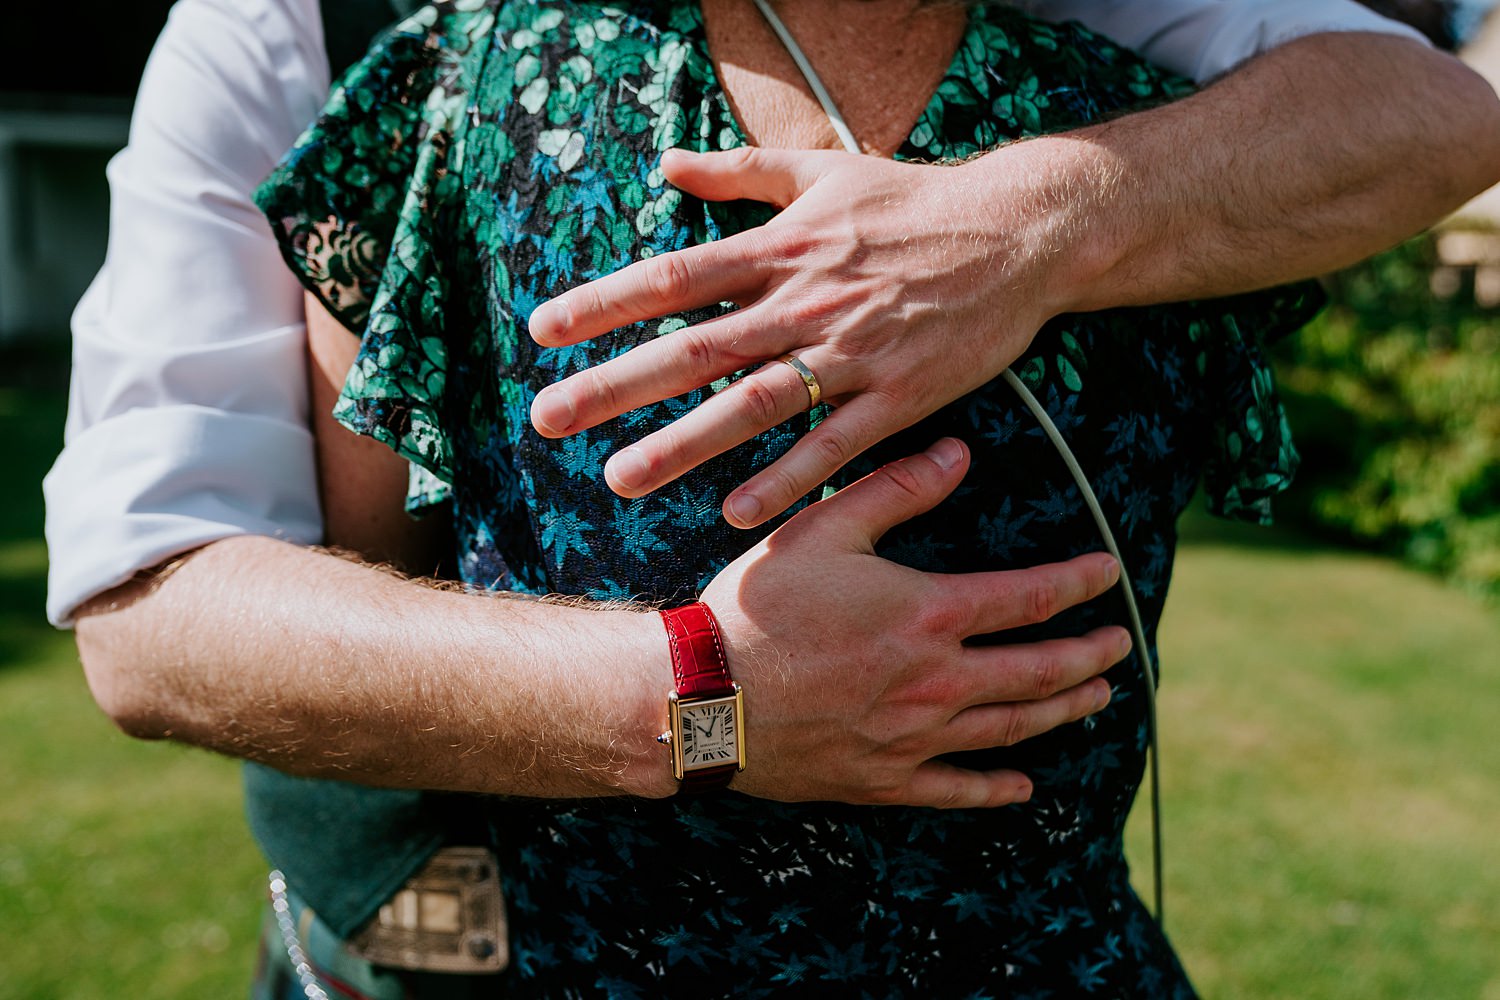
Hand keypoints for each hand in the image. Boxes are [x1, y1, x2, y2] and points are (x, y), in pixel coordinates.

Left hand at [529, 145, 1076, 527]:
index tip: (543, 329)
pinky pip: (834, 445)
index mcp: (782, 246)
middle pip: (695, 347)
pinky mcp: (901, 394)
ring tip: (620, 479)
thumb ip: (741, 170)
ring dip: (683, 444)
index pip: (675, 277)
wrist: (1021, 231)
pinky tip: (736, 512)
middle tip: (547, 418)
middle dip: (615, 384)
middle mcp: (805, 299)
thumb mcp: (825, 169)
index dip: (605, 302)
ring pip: (753, 402)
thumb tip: (668, 162)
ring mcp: (853, 350)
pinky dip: (786, 477)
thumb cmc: (916, 201)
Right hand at [699, 437, 1126, 808]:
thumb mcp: (823, 528)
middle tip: (1120, 646)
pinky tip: (1023, 787)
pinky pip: (955, 789)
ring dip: (1062, 711)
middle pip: (1037, 670)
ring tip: (1098, 699)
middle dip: (1087, 655)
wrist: (699, 696)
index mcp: (928, 615)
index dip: (1078, 583)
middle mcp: (936, 682)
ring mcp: (914, 738)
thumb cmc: (757, 606)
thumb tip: (959, 451)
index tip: (1109, 575)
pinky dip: (995, 788)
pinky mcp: (882, 779)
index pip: (1030, 597)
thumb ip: (897, 488)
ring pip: (1010, 728)